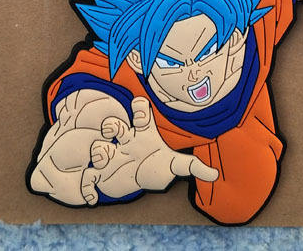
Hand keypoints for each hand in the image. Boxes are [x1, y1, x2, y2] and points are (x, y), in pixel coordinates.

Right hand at [80, 96, 217, 204]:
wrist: (135, 180)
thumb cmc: (155, 165)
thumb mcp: (175, 165)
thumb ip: (192, 166)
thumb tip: (215, 174)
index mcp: (142, 134)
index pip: (139, 112)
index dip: (139, 107)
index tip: (140, 107)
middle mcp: (124, 141)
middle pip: (114, 124)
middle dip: (112, 125)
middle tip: (114, 132)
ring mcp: (111, 156)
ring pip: (98, 146)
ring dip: (99, 151)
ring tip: (105, 159)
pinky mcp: (100, 174)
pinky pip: (87, 177)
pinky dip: (87, 186)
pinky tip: (94, 197)